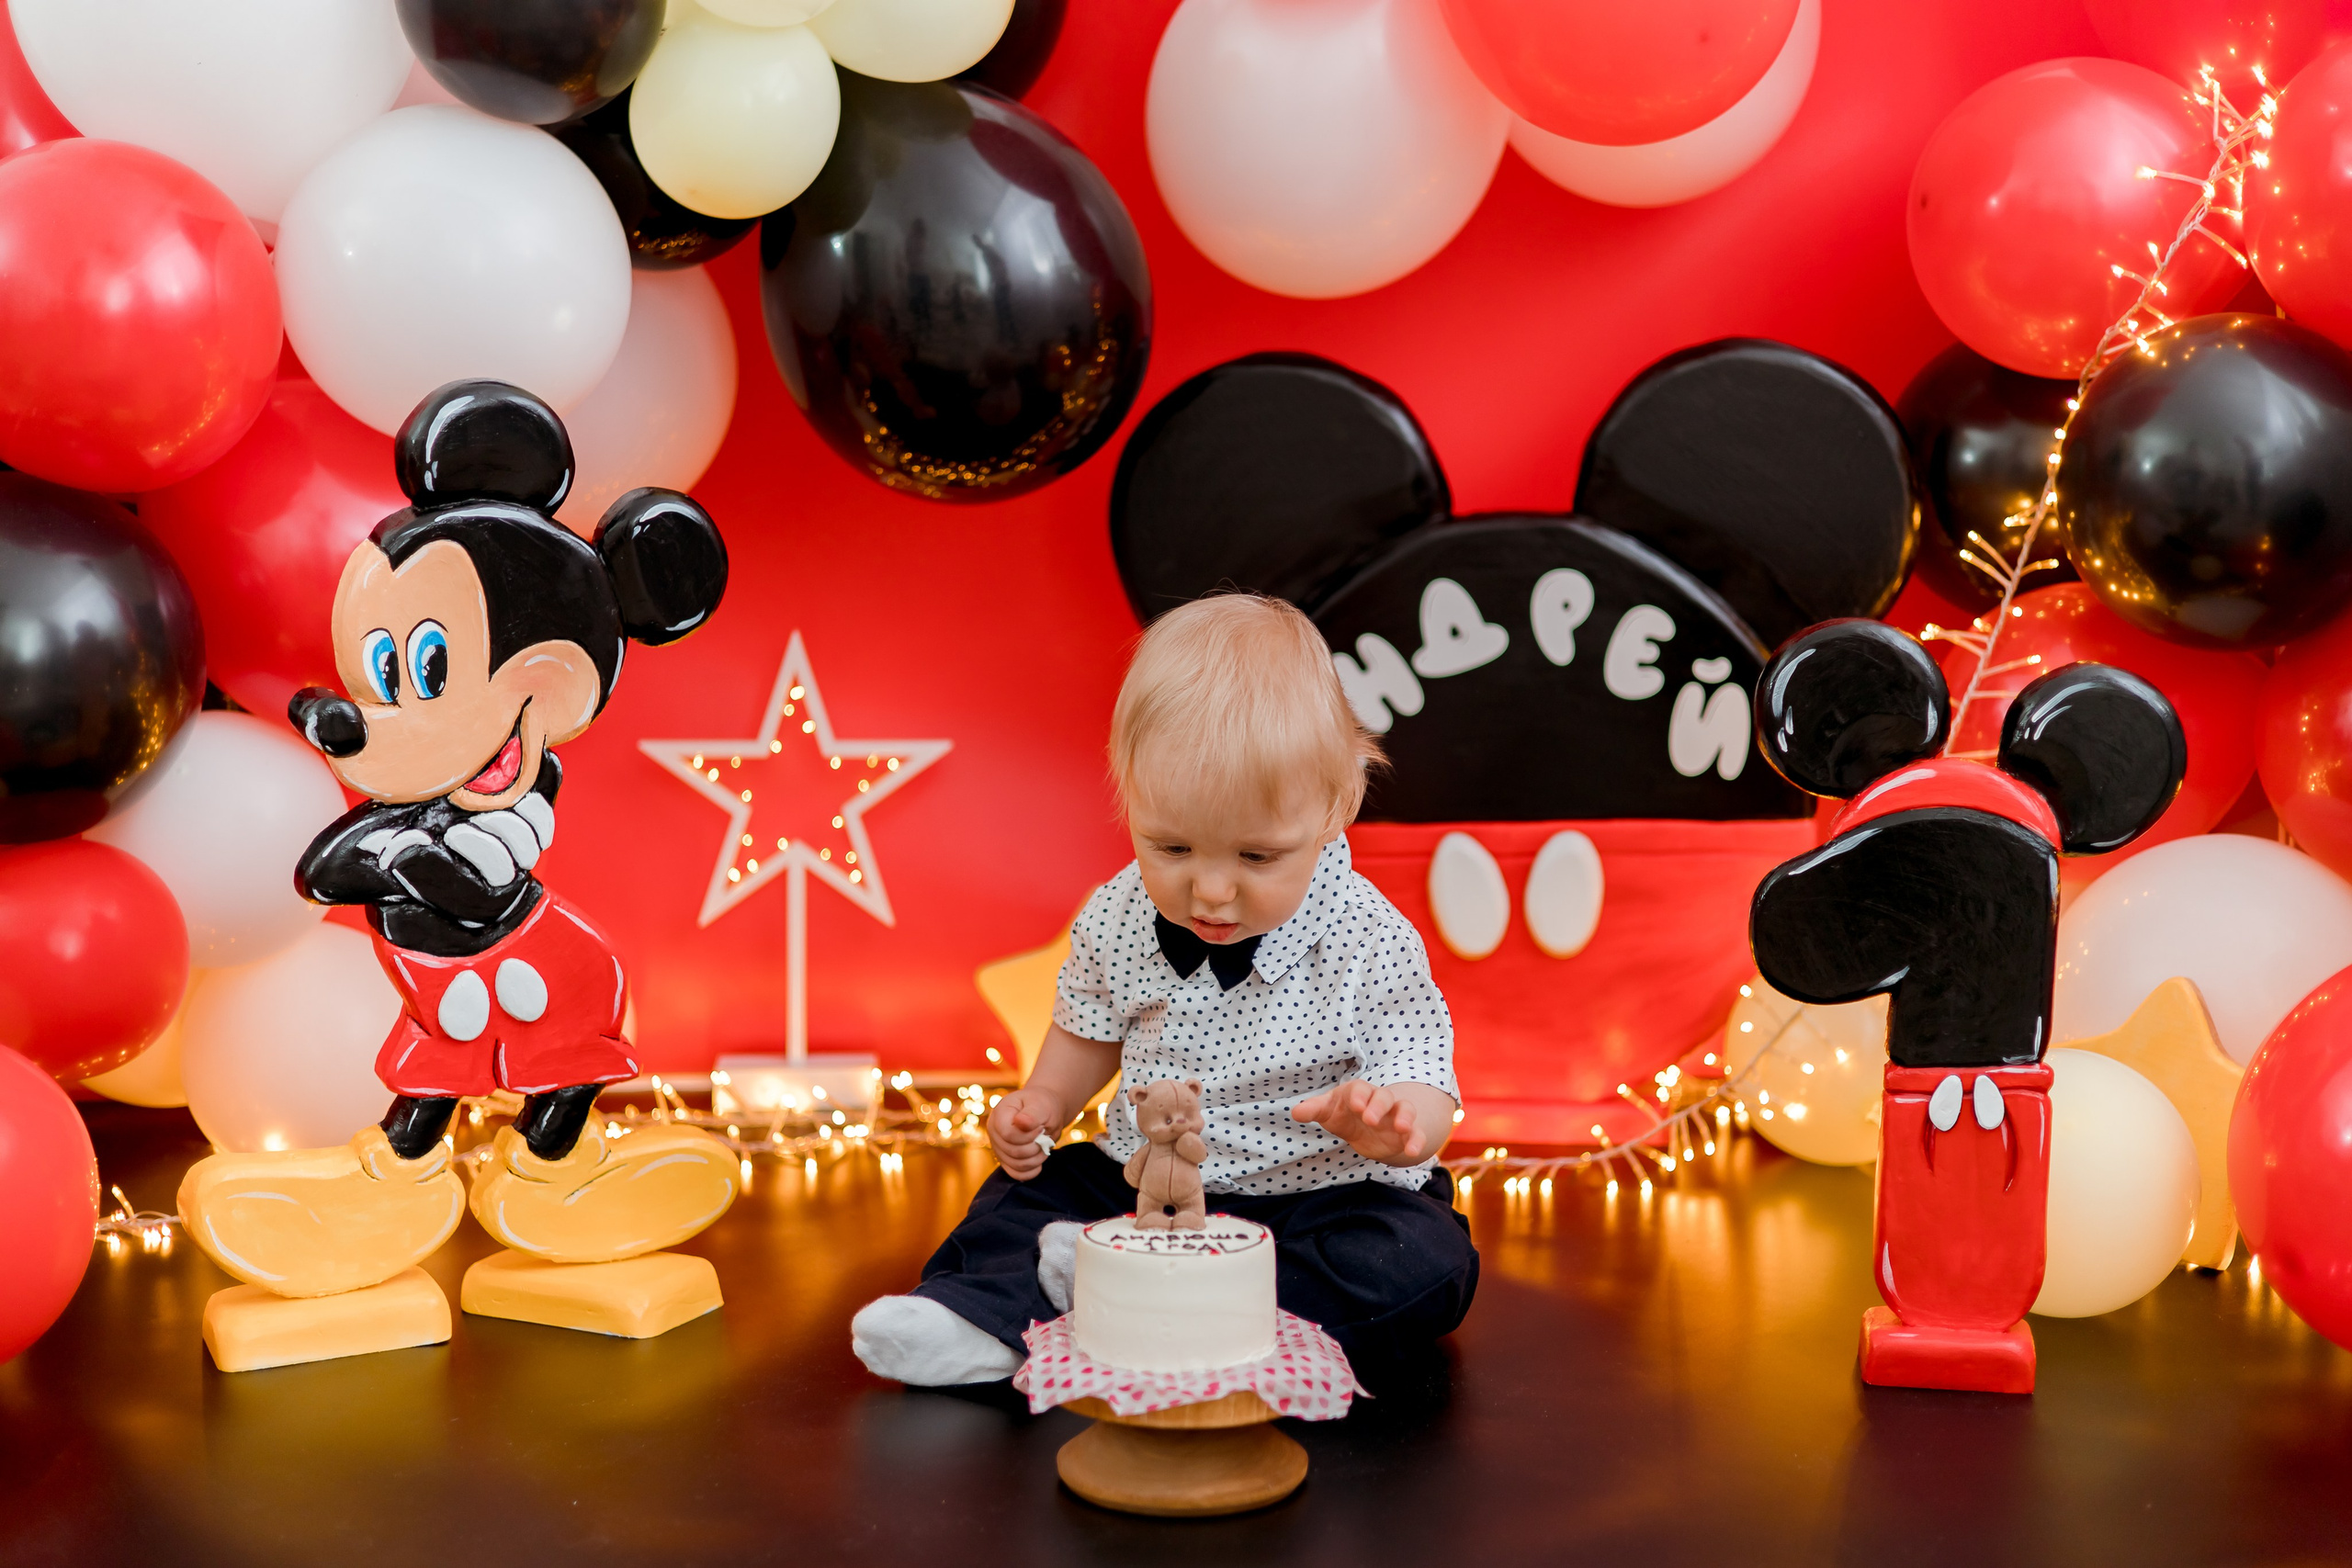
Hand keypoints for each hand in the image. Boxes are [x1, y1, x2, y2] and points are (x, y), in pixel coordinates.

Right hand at [987, 1087, 1065, 1179]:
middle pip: (1013, 1151)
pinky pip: (1017, 1174)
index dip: (1029, 1135)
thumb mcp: (1041, 1105)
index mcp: (999, 1114)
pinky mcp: (1005, 1160)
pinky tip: (1039, 1157)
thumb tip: (1020, 1122)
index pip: (1008, 1135)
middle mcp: (994, 1132)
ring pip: (1016, 1165)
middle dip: (1035, 1146)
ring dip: (1037, 1158)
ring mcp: (998, 1148)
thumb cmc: (1042, 1105)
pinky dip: (1032, 1170)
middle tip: (1045, 1136)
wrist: (1044, 1111)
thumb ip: (1032, 1114)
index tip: (1041, 1127)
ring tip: (1044, 1145)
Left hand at [1292, 1080, 1429, 1164]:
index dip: (1359, 1096)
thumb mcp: (1328, 1112)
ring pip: (1405, 1110)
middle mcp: (1379, 1101)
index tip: (1356, 1106)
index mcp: (1359, 1093)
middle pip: (1384, 1096)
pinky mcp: (1405, 1133)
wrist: (1365, 1129)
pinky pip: (1416, 1133)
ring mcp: (1395, 1116)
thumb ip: (1314, 1110)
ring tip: (1402, 1129)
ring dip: (1405, 1118)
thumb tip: (1295, 1112)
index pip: (1360, 1089)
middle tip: (1369, 1119)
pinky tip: (1412, 1152)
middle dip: (1378, 1106)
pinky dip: (1417, 1140)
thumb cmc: (1343, 1114)